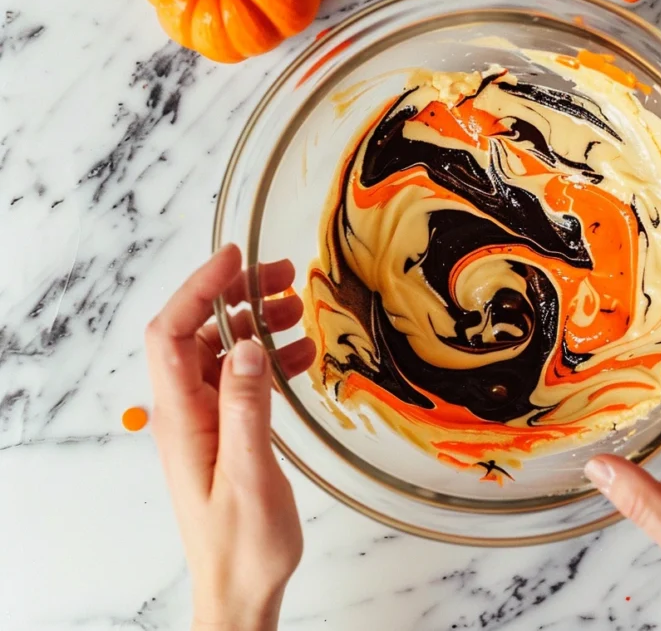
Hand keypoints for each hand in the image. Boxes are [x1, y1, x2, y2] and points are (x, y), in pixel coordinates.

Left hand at [145, 245, 315, 630]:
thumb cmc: (241, 543)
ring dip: (257, 323)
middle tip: (281, 276)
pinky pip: (244, 379)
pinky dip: (271, 357)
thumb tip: (249, 345)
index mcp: (182, 417)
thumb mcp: (248, 474)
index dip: (198, 289)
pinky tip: (301, 353)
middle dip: (234, 295)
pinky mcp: (227, 430)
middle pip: (198, 333)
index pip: (174, 334)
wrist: (240, 587)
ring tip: (297, 307)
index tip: (234, 258)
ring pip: (224, 351)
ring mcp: (207, 420)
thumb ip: (246, 407)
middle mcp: (187, 411)